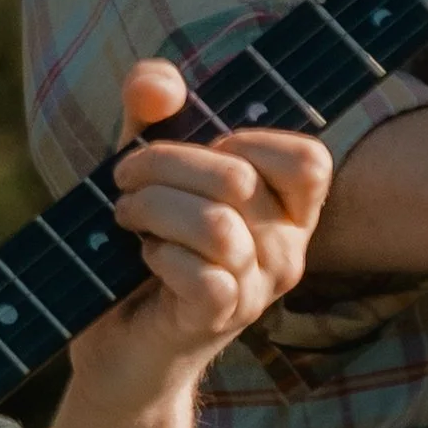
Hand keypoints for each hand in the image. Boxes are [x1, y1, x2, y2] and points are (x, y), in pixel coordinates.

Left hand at [73, 59, 331, 397]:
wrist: (118, 343)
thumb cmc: (145, 244)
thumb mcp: (146, 165)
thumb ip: (150, 112)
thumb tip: (159, 84)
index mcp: (287, 211)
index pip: (309, 160)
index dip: (247, 141)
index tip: (198, 151)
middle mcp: (288, 251)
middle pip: (239, 178)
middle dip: (164, 163)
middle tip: (126, 181)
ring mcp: (259, 291)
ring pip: (217, 225)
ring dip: (152, 208)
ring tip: (127, 216)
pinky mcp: (219, 320)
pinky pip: (201, 274)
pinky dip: (159, 255)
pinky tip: (146, 258)